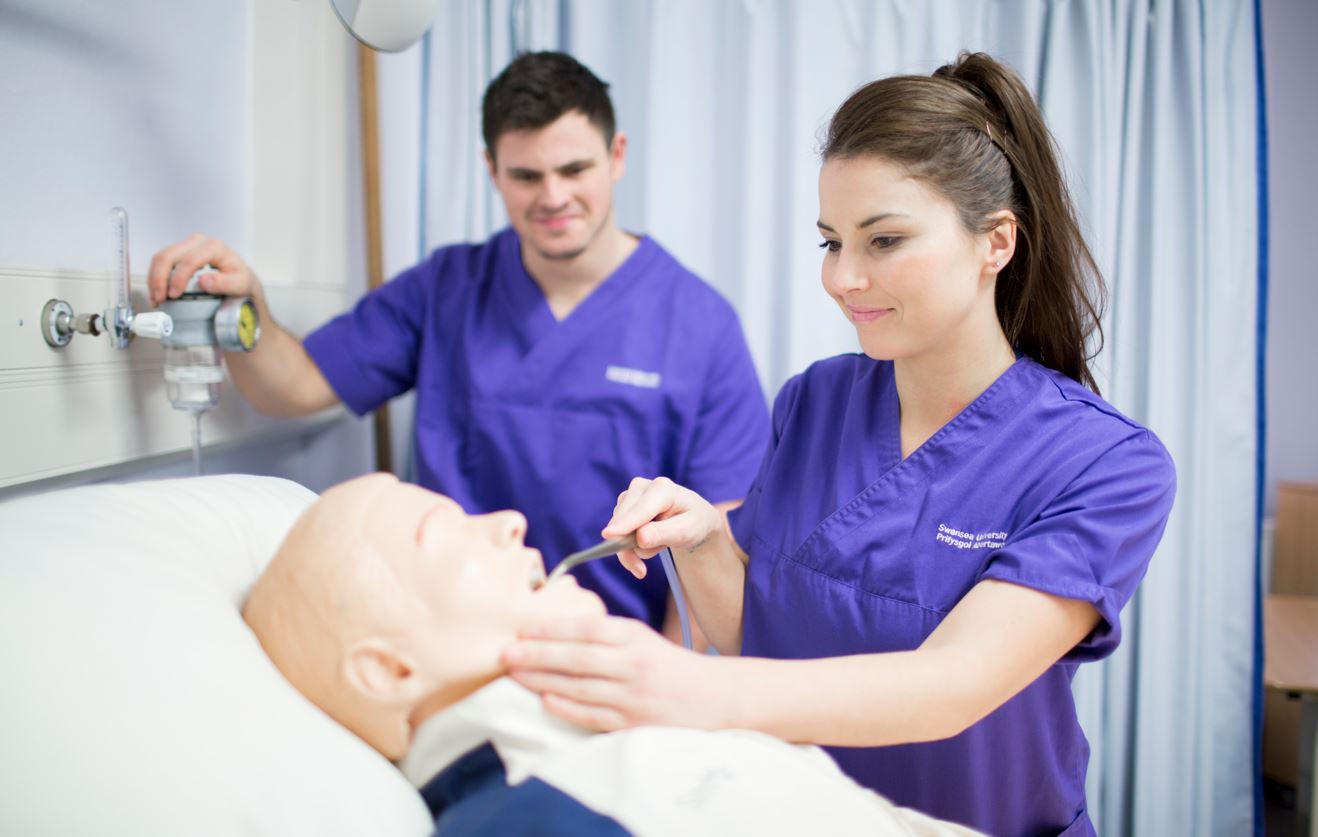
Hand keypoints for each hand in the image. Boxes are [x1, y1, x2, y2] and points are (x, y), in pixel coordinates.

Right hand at [148, 235, 264, 305]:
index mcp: (214, 247)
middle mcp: (198, 242)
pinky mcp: (179, 252)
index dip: (178, 278)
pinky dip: (155, 277)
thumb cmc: (240, 279)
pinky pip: (160, 262)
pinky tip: (157, 292)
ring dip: (154, 279)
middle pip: (169, 256)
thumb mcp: (239, 284)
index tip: (174, 295)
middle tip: (159, 299)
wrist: (238, 277)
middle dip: (160, 279)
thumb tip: (204, 281)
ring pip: (161, 257)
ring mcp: (187, 245)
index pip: (190, 260)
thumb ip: (223, 283)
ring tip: (156, 298)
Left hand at [502, 615, 733, 731]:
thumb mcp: (641, 639)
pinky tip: (544, 700)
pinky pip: (592, 715)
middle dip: (537, 654)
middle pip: (577, 657)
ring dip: (542, 680)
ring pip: (579, 686)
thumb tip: (554, 630)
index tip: (523, 628)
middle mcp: (632, 664)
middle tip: (504, 652)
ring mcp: (632, 696)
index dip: (552, 628)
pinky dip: (566, 707)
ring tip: (514, 674)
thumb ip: (605, 635)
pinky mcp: (632, 724)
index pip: (587, 628)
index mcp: (634, 637)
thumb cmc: (668, 666)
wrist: (713, 699)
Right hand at [605, 477, 721, 579]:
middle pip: (624, 521)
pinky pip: (616, 532)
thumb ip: (663, 534)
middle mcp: (641, 486)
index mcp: (662, 488)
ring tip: (659, 547)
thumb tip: (640, 538)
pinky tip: (648, 546)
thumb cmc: (693, 522)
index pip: (641, 510)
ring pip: (617, 529)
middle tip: (642, 571)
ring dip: (632, 549)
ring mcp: (630, 495)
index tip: (608, 535)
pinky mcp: (623, 506)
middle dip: (631, 548)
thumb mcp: (687, 532)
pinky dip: (628, 547)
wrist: (692, 518)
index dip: (625, 524)